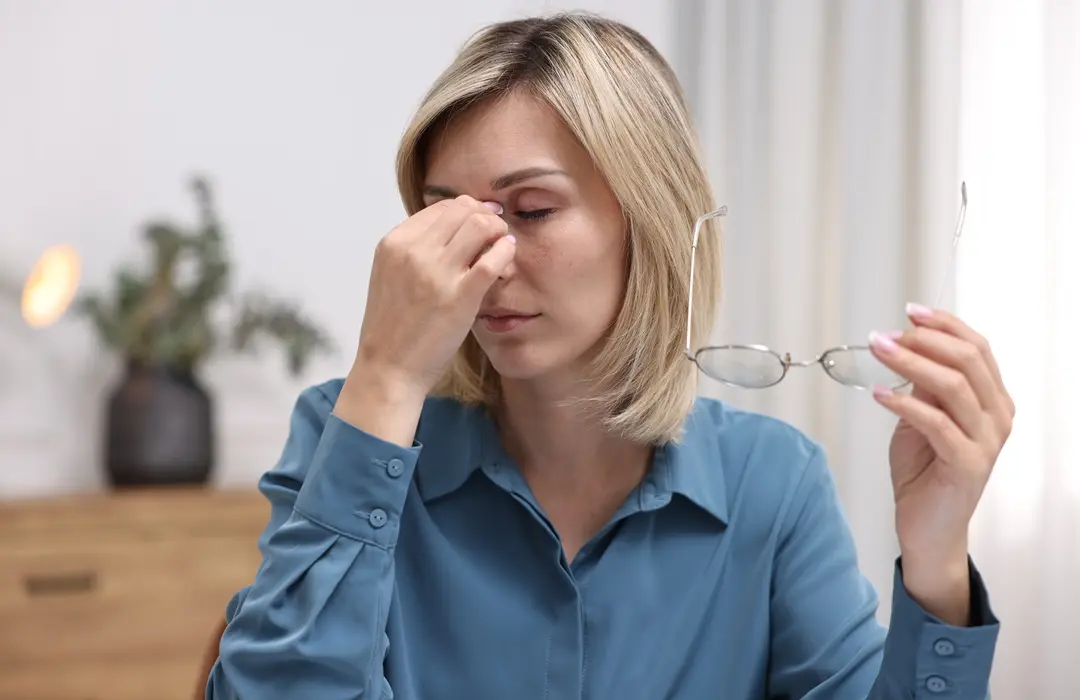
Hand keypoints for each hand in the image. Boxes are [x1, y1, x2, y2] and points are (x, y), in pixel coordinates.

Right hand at [353, 195, 514, 398]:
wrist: (388, 368)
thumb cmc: (394, 326)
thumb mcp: (392, 275)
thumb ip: (415, 250)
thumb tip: (452, 229)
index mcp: (394, 243)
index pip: (442, 207)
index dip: (468, 210)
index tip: (480, 223)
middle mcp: (413, 251)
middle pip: (463, 209)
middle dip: (486, 216)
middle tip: (496, 232)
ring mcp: (436, 273)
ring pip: (480, 224)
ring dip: (498, 230)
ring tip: (501, 246)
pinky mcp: (460, 296)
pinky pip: (493, 258)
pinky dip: (506, 251)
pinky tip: (507, 258)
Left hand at [868, 303, 1013, 621]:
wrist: (928, 528)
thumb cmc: (924, 472)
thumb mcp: (921, 418)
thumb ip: (924, 387)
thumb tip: (910, 346)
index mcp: (993, 400)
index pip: (977, 348)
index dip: (945, 326)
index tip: (911, 311)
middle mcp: (998, 417)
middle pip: (969, 360)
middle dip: (924, 340)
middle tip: (886, 335)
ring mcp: (987, 442)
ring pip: (952, 387)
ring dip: (910, 364)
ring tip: (878, 351)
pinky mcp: (967, 464)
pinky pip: (936, 423)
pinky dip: (903, 404)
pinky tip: (878, 394)